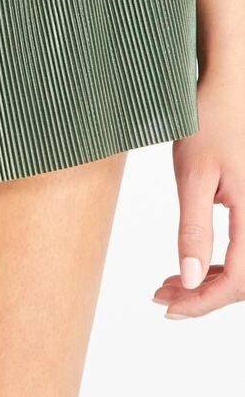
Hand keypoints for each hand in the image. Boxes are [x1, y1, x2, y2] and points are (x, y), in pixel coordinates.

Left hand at [152, 66, 244, 318]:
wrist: (227, 88)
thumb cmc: (209, 122)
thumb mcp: (193, 176)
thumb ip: (193, 229)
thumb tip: (190, 279)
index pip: (239, 279)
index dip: (204, 301)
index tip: (169, 308)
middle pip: (243, 280)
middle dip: (202, 296)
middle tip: (160, 297)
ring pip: (243, 268)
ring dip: (208, 283)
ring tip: (167, 286)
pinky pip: (243, 248)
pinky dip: (216, 264)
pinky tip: (189, 266)